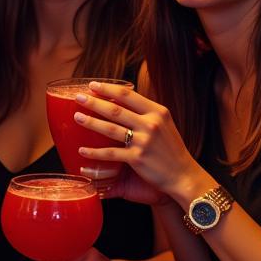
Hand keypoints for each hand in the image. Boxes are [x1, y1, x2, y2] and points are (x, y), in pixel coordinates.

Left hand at [72, 82, 211, 200]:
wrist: (184, 175)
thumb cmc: (171, 149)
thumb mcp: (164, 124)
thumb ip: (145, 113)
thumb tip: (121, 102)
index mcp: (157, 111)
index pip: (128, 95)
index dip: (108, 89)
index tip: (93, 85)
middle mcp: (151, 123)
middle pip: (116, 109)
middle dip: (94, 101)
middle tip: (78, 97)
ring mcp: (144, 141)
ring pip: (110, 128)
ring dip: (91, 122)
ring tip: (77, 117)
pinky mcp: (137, 158)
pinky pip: (110, 153)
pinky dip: (94, 152)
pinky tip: (82, 150)